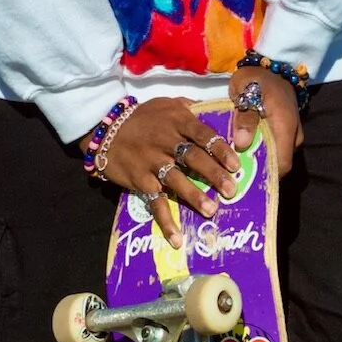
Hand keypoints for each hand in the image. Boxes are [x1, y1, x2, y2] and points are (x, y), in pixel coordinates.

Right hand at [101, 97, 240, 251]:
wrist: (106, 129)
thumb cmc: (141, 117)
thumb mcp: (166, 104)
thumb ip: (188, 107)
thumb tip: (212, 108)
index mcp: (176, 121)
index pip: (203, 135)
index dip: (220, 150)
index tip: (235, 165)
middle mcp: (165, 141)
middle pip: (193, 157)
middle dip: (214, 174)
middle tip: (231, 191)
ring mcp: (151, 161)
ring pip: (175, 179)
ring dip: (194, 195)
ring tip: (210, 210)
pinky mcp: (139, 179)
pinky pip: (154, 201)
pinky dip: (165, 220)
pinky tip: (176, 237)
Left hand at [229, 65, 303, 176]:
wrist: (271, 66)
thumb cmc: (257, 79)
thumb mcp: (246, 91)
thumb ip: (245, 117)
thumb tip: (242, 143)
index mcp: (286, 127)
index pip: (281, 163)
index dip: (266, 176)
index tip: (244, 182)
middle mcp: (292, 135)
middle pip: (277, 164)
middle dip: (258, 173)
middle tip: (233, 179)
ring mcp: (289, 135)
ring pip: (274, 157)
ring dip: (257, 163)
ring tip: (233, 169)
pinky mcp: (282, 133)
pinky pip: (272, 148)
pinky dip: (258, 153)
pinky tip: (239, 155)